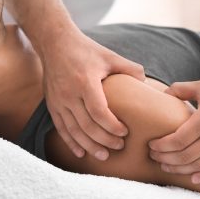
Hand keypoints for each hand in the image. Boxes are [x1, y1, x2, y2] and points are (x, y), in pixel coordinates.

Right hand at [42, 30, 144, 160]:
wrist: (55, 43)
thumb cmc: (86, 49)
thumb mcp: (109, 55)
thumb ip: (129, 68)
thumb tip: (147, 82)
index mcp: (85, 82)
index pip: (99, 112)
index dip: (112, 126)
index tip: (125, 132)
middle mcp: (69, 93)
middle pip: (87, 126)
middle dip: (105, 140)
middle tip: (119, 146)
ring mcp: (58, 100)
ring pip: (73, 131)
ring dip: (89, 146)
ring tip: (104, 155)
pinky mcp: (51, 104)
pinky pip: (61, 128)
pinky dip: (71, 142)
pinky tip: (81, 153)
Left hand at [149, 69, 199, 183]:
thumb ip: (180, 89)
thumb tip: (163, 93)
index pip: (178, 140)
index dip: (162, 146)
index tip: (152, 145)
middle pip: (185, 155)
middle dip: (166, 158)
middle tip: (154, 157)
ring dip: (180, 168)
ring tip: (167, 166)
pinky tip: (194, 178)